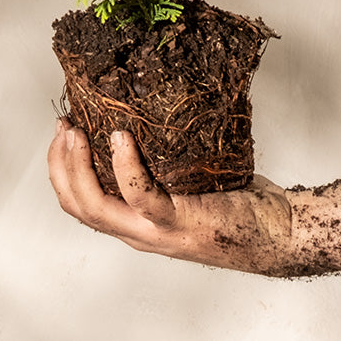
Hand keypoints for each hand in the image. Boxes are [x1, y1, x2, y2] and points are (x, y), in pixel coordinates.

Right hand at [48, 119, 294, 276]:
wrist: (280, 233)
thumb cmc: (237, 200)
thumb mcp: (188, 179)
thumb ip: (164, 159)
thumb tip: (150, 106)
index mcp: (135, 222)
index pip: (79, 203)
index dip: (61, 168)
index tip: (63, 129)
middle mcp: (138, 232)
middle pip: (79, 205)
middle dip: (61, 164)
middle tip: (64, 126)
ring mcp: (157, 231)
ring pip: (98, 207)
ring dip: (79, 166)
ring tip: (77, 132)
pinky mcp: (180, 223)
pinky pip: (141, 195)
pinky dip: (125, 166)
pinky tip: (121, 138)